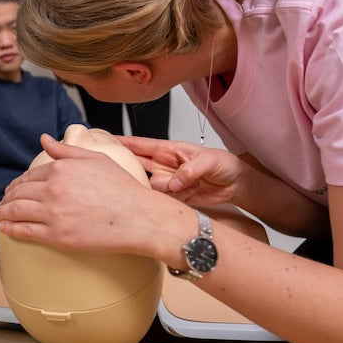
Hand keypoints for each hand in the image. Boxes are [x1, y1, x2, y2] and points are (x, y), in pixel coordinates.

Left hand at [0, 134, 161, 255]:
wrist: (139, 217)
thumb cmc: (123, 188)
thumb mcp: (95, 159)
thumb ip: (66, 150)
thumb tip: (44, 139)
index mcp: (62, 168)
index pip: (31, 175)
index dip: (19, 183)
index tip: (14, 188)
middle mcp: (54, 188)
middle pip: (19, 192)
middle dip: (7, 197)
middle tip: (3, 202)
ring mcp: (53, 213)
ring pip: (16, 211)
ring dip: (2, 212)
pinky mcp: (56, 236)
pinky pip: (24, 231)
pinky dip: (10, 228)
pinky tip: (4, 228)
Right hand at [116, 135, 242, 206]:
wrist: (236, 185)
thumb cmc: (225, 164)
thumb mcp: (211, 161)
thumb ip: (191, 169)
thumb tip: (174, 181)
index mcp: (169, 150)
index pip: (141, 145)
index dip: (123, 142)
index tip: (106, 141)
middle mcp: (164, 166)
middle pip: (138, 166)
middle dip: (131, 169)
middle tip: (126, 174)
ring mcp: (167, 182)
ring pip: (151, 188)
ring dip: (168, 190)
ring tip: (191, 186)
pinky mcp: (173, 198)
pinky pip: (163, 201)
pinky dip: (174, 201)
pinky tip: (192, 194)